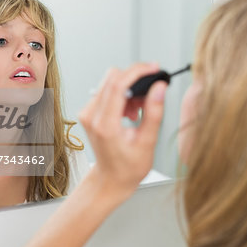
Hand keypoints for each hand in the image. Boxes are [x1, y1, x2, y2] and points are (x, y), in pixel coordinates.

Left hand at [79, 63, 166, 197]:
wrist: (111, 178)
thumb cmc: (128, 167)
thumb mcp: (147, 142)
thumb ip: (153, 112)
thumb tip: (159, 87)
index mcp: (105, 125)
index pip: (118, 85)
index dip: (138, 72)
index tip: (154, 68)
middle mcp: (91, 116)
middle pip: (112, 78)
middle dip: (135, 80)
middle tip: (149, 96)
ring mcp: (87, 113)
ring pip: (109, 81)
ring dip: (129, 89)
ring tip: (137, 112)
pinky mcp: (88, 111)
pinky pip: (106, 90)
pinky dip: (121, 94)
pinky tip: (129, 112)